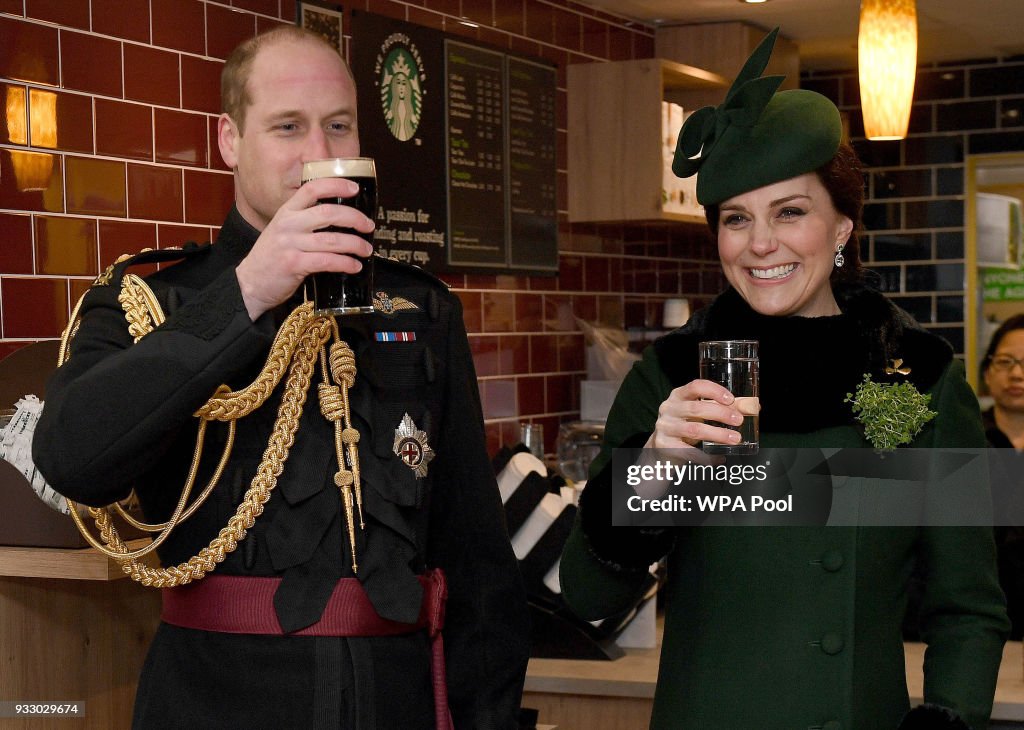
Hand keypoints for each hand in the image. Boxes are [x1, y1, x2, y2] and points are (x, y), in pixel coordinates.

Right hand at [235, 177, 374, 319]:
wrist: (250, 283)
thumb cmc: (272, 258)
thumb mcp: (283, 231)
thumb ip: (304, 222)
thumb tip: (340, 220)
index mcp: (286, 212)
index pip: (311, 189)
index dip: (335, 185)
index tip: (354, 188)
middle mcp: (288, 224)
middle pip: (328, 213)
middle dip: (354, 218)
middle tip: (368, 226)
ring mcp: (290, 244)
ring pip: (332, 240)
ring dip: (355, 244)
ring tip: (366, 250)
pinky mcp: (294, 264)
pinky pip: (327, 261)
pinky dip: (346, 263)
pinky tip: (354, 266)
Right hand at [645, 379, 750, 451]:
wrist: (661, 450)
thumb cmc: (686, 425)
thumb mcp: (701, 414)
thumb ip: (725, 408)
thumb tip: (754, 406)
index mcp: (678, 395)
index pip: (695, 386)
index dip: (714, 391)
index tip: (731, 399)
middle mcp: (669, 408)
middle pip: (696, 409)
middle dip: (721, 414)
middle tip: (739, 421)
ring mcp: (665, 427)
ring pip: (694, 429)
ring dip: (718, 434)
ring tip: (735, 439)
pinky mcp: (664, 445)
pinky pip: (688, 452)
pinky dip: (706, 457)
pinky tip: (719, 458)